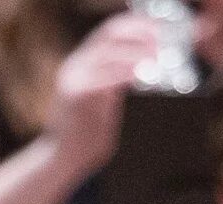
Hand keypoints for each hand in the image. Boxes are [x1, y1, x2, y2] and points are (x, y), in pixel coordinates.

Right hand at [44, 13, 161, 178]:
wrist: (60, 159)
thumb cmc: (84, 135)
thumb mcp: (101, 101)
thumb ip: (114, 85)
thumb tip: (139, 73)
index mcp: (81, 63)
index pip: (108, 32)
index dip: (134, 26)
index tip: (157, 29)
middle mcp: (76, 65)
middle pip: (109, 34)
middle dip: (139, 32)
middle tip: (161, 38)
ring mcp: (75, 78)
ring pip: (109, 52)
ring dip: (137, 52)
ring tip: (157, 55)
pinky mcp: (78, 95)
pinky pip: (106, 77)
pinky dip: (127, 71)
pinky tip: (142, 72)